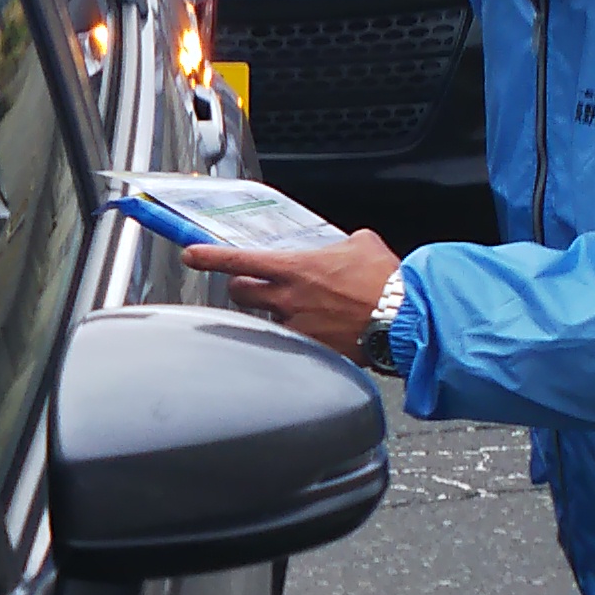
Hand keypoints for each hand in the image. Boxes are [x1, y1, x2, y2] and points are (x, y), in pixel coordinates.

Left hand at [176, 226, 398, 359]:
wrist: (405, 317)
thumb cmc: (386, 279)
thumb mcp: (360, 244)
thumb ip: (337, 244)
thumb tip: (337, 247)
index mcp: (295, 269)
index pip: (239, 261)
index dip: (209, 257)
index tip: (189, 255)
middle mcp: (288, 300)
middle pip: (240, 294)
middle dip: (243, 289)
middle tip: (256, 287)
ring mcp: (297, 329)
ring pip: (268, 321)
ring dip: (280, 314)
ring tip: (310, 310)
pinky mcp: (312, 351)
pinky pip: (295, 343)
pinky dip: (305, 336)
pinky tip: (328, 330)